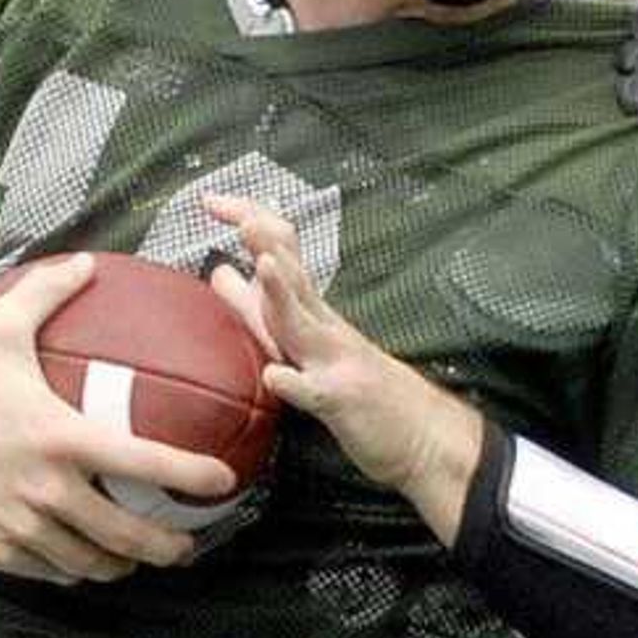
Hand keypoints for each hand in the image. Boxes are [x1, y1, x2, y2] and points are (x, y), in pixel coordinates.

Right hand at [0, 252, 235, 583]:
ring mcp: (21, 527)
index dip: (192, 476)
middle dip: (169, 548)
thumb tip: (88, 262)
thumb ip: (48, 293)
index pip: (146, 463)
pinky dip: (74, 571)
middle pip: (129, 537)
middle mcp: (47, 490)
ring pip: (92, 565)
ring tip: (137, 557)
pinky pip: (51, 574)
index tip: (223, 481)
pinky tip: (84, 560)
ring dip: (122, 565)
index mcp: (61, 437)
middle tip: (186, 544)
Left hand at [200, 196, 483, 527]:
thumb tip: (220, 272)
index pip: (282, 252)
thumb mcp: (302, 342)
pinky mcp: (344, 403)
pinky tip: (274, 376)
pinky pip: (317, 393)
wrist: (426, 437)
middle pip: (294, 275)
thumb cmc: (359, 387)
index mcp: (314, 312)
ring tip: (262, 264)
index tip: (211, 199)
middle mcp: (327, 328)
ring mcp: (337, 364)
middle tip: (236, 213)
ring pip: (305, 324)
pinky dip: (294, 383)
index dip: (250, 220)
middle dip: (265, 241)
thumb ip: (259, 309)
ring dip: (282, 294)